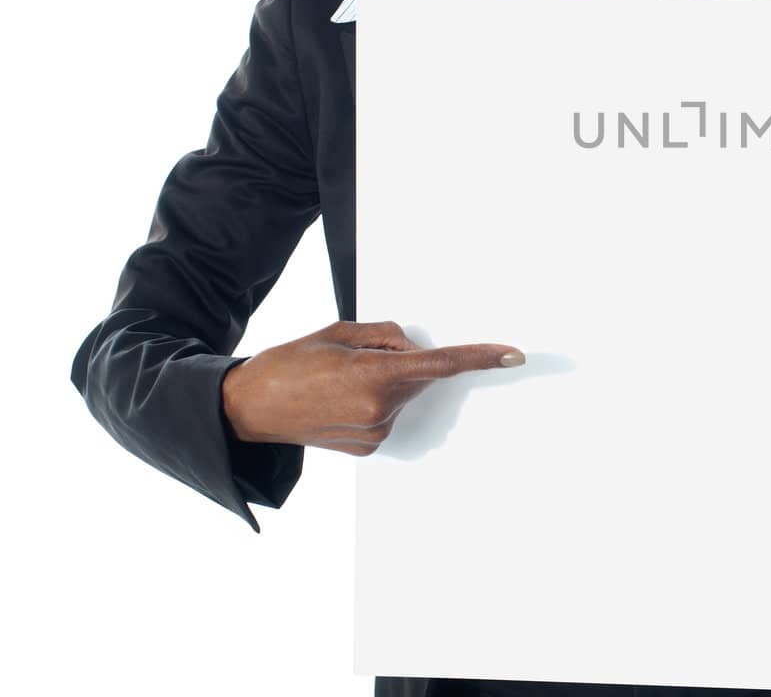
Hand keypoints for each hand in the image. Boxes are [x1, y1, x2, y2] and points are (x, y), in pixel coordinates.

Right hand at [221, 319, 524, 455]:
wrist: (247, 408)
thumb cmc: (289, 364)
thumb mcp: (339, 333)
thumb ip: (387, 336)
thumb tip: (416, 349)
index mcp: (375, 376)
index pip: (442, 364)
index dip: (480, 357)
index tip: (512, 355)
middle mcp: (381, 409)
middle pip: (417, 374)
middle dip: (401, 360)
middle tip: (357, 357)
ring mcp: (376, 433)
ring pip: (403, 394)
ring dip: (385, 382)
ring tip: (338, 382)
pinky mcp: (369, 447)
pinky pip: (388, 413)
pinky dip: (375, 401)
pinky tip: (339, 401)